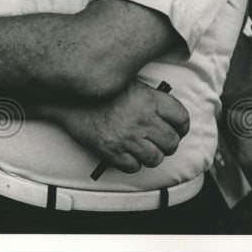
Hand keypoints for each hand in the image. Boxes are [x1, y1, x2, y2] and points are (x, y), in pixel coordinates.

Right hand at [40, 80, 189, 173]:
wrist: (69, 100)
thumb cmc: (101, 91)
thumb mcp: (131, 84)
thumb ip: (152, 98)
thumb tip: (170, 116)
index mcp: (149, 100)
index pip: (181, 118)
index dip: (182, 126)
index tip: (177, 129)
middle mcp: (142, 119)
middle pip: (172, 142)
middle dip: (167, 144)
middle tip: (159, 141)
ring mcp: (128, 137)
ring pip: (156, 158)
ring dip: (151, 155)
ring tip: (142, 149)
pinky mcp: (112, 151)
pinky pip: (134, 167)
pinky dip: (132, 163)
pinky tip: (126, 153)